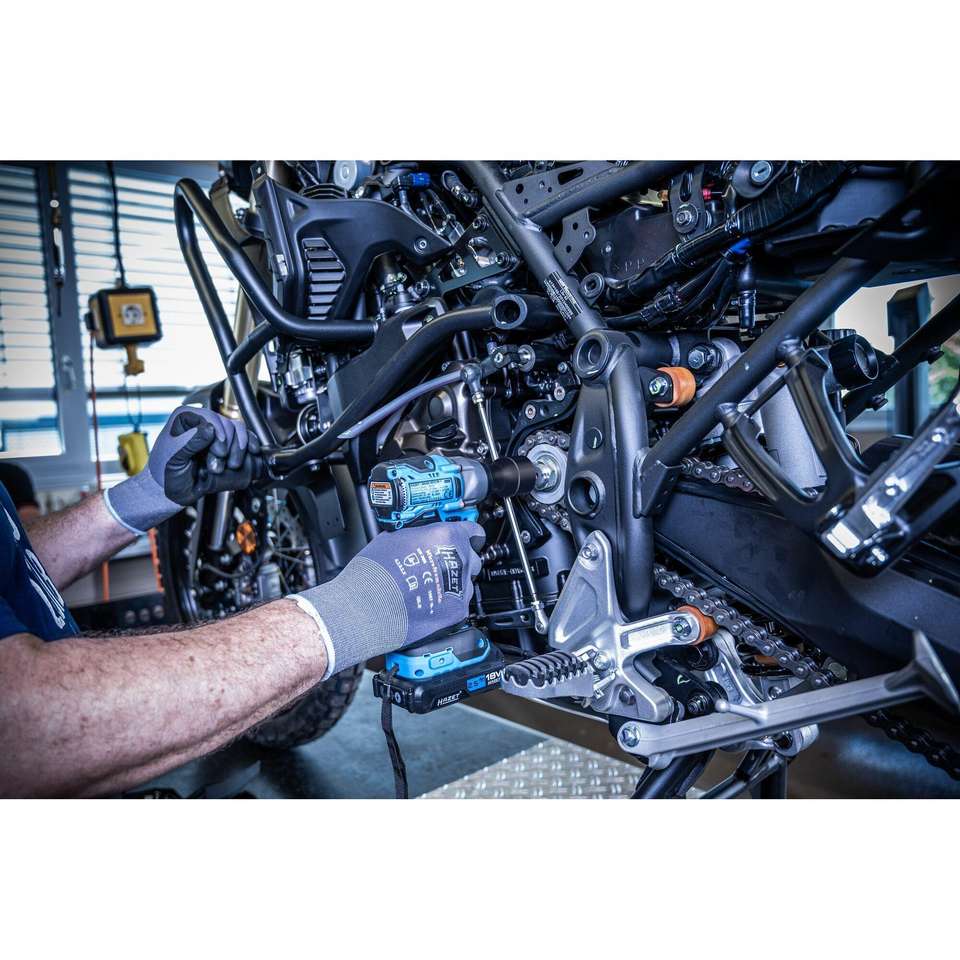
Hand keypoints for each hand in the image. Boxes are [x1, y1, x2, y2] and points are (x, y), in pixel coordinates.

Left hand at [104, 405, 265, 535]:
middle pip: (227, 425)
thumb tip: (210, 429)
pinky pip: (243, 438)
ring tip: (231, 465)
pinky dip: (250, 444)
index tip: (219, 453)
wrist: (170, 491)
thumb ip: (190, 443)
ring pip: (238, 430)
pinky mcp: (224, 444)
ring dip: (239, 449)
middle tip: (219, 465)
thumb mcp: (175, 459)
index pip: (211, 418)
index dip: (219, 436)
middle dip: (228, 446)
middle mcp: (201, 422)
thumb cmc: (165, 475)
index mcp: (184, 418)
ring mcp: (214, 433)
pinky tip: (252, 451)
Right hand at [290, 521, 485, 677]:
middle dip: (458, 562)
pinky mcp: (457, 611)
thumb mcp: (394, 537)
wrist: (365, 608)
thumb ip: (419, 535)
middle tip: (438, 567)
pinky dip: (447, 604)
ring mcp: (460, 587)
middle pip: (471, 558)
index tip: (467, 539)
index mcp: (446, 537)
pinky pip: (459, 603)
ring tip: (428, 588)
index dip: (469, 536)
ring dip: (453, 584)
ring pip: (466, 583)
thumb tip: (422, 537)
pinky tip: (428, 603)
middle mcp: (458, 561)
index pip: (474, 531)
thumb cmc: (375, 574)